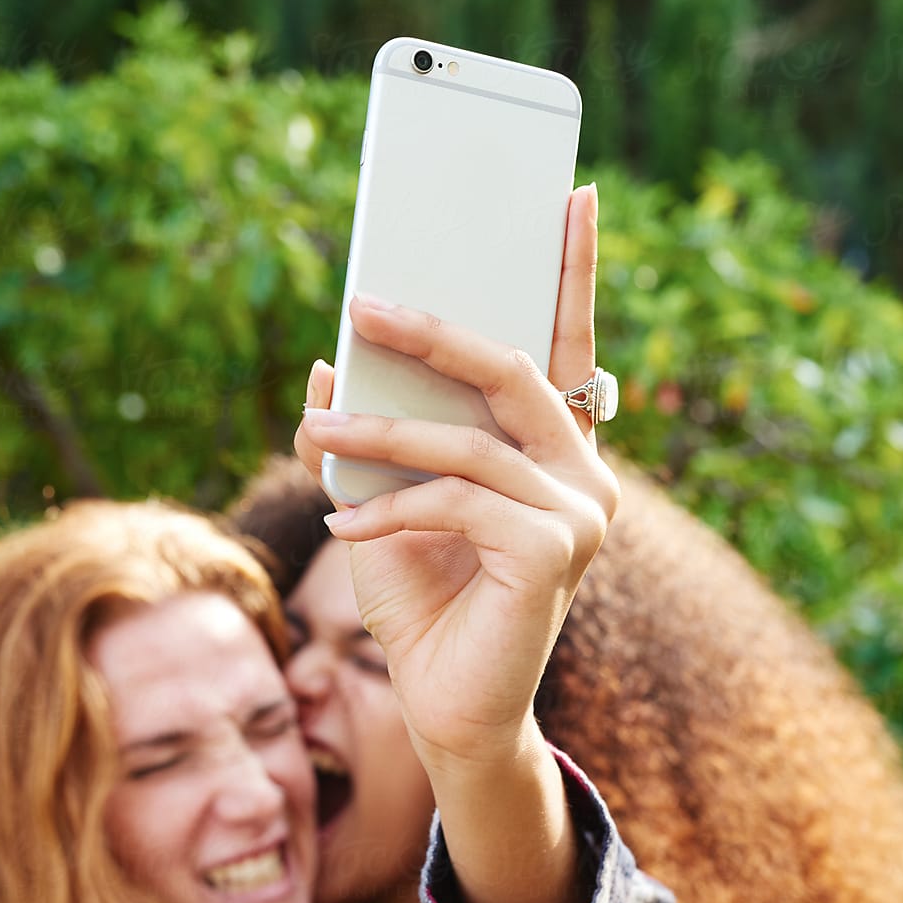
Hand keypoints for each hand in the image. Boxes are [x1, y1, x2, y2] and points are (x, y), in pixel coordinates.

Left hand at [295, 183, 616, 774]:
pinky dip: (391, 510)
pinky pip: (457, 502)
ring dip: (381, 437)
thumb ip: (365, 439)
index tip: (570, 194)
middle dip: (434, 332)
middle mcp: (585, 476)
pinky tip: (346, 530)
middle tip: (363, 303)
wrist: (444, 709)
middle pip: (514, 373)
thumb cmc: (422, 605)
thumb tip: (324, 368)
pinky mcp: (553, 552)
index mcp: (556, 454)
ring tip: (317, 434)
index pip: (568, 348)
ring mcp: (580, 515)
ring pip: (470, 444)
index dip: (572, 273)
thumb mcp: (379, 506)